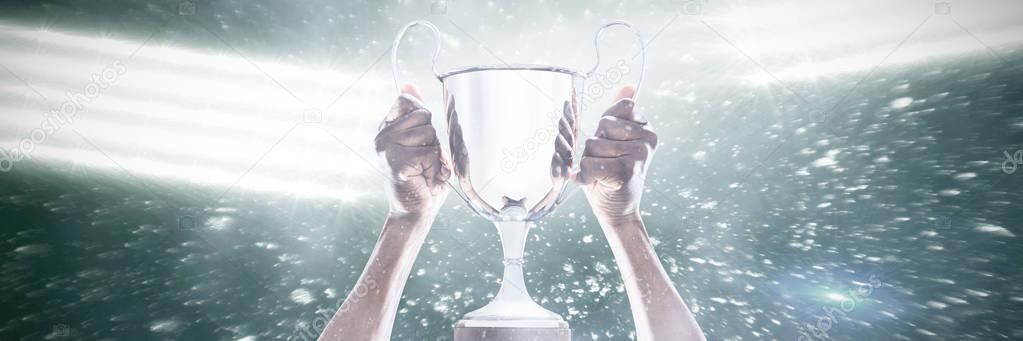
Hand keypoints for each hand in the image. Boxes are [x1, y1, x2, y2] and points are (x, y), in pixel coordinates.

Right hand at [375, 84, 450, 217]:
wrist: (415, 211)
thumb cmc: (421, 176)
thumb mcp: (421, 139)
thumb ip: (414, 111)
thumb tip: (408, 83)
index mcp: (386, 127)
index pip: (407, 100)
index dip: (422, 117)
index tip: (418, 139)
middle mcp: (381, 136)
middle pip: (422, 115)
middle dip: (431, 137)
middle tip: (423, 159)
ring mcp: (386, 149)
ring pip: (428, 133)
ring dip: (434, 153)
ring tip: (424, 168)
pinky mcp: (397, 162)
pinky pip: (430, 151)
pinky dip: (435, 166)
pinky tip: (424, 177)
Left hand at [577, 85, 656, 222]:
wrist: (617, 210)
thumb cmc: (611, 172)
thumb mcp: (614, 139)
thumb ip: (619, 113)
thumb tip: (630, 85)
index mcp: (646, 128)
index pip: (621, 107)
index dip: (607, 125)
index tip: (614, 143)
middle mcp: (648, 139)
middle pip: (603, 125)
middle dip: (595, 145)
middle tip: (606, 162)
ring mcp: (640, 155)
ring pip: (593, 144)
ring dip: (590, 161)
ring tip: (603, 173)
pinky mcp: (627, 171)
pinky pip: (590, 163)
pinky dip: (586, 176)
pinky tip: (597, 183)